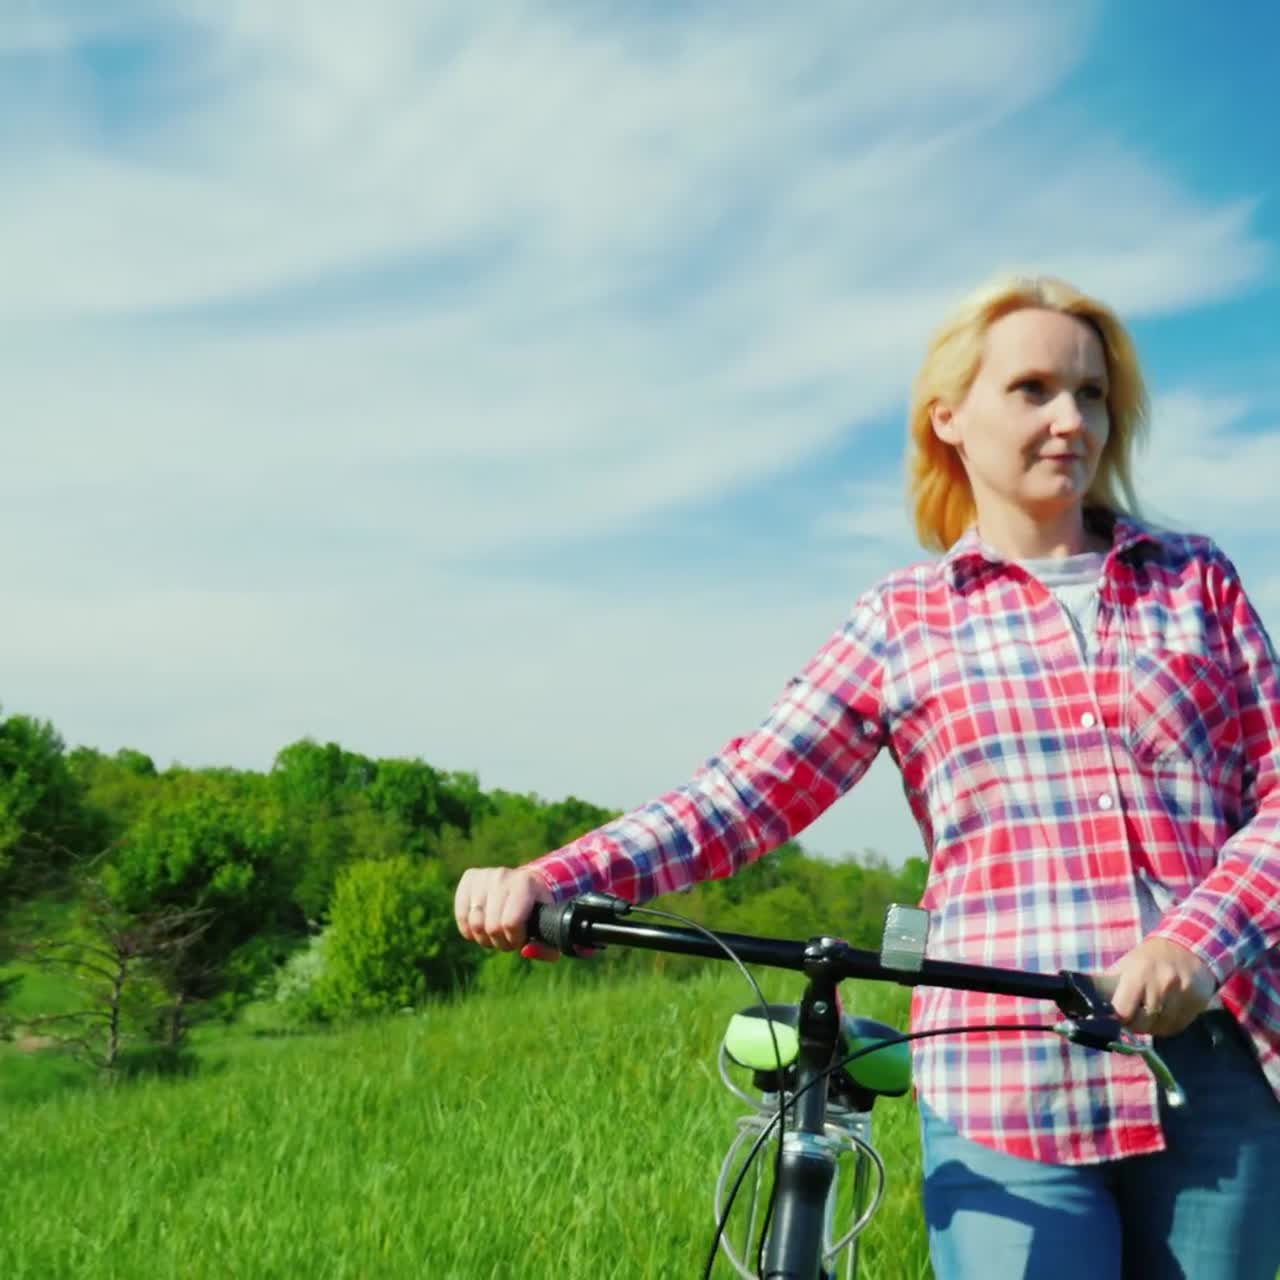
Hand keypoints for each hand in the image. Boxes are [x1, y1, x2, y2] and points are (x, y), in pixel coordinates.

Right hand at [454, 865, 558, 961]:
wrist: (526, 883)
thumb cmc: (538, 909)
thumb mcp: (549, 926)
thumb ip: (546, 947)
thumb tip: (525, 951)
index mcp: (526, 884)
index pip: (511, 923)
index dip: (515, 939)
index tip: (521, 938)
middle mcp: (503, 876)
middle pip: (492, 926)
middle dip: (501, 942)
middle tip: (509, 938)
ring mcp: (484, 875)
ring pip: (474, 924)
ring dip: (485, 938)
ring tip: (496, 933)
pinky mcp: (469, 878)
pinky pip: (461, 916)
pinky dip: (469, 930)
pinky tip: (481, 928)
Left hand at [1095, 937, 1214, 1037]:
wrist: (1187, 947)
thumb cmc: (1149, 958)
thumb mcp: (1126, 965)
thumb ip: (1111, 985)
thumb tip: (1091, 1003)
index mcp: (1138, 974)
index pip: (1124, 1011)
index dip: (1119, 1018)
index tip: (1119, 1016)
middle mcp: (1162, 985)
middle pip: (1144, 1023)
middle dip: (1136, 1025)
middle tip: (1134, 1019)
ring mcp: (1182, 994)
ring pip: (1163, 1028)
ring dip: (1153, 1027)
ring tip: (1149, 1016)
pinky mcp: (1197, 1003)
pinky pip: (1179, 1026)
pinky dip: (1168, 1026)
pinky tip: (1164, 1016)